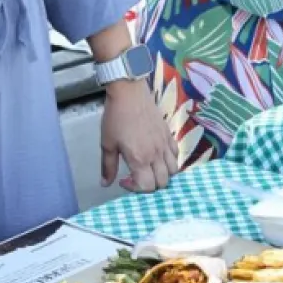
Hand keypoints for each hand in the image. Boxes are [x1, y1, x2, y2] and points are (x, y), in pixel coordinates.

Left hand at [102, 78, 177, 193]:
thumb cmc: (115, 117)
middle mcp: (155, 154)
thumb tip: (105, 184)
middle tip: (137, 176)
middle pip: (163, 182)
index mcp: (139, 158)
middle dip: (150, 185)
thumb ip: (108, 167)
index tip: (125, 180)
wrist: (129, 92)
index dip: (136, 189)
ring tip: (149, 168)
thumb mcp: (106, 144)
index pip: (147, 187)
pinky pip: (176, 154)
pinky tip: (158, 156)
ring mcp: (164, 144)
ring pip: (174, 170)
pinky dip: (170, 161)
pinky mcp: (169, 134)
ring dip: (163, 174)